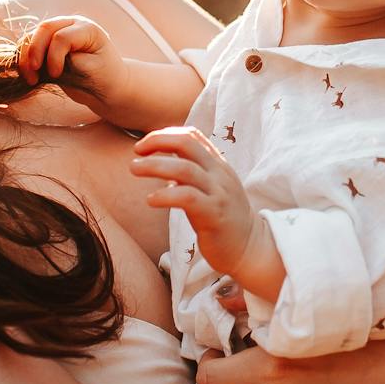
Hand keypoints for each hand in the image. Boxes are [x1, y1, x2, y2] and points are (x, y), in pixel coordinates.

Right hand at [17, 15, 113, 105]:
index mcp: (87, 29)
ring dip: (26, 58)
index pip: (62, 36)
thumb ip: (74, 62)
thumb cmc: (106, 77)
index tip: (56, 75)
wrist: (106, 86)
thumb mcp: (95, 70)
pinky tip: (28, 77)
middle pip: (44, 29)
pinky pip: (27, 48)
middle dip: (34, 50)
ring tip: (31, 80)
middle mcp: (70, 26)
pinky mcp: (46, 47)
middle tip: (33, 73)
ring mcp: (56, 34)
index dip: (54, 56)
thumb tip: (50, 58)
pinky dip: (24, 62)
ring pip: (32, 37)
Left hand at [130, 127, 256, 276]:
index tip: (144, 145)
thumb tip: (162, 163)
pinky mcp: (214, 215)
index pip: (192, 136)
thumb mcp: (211, 189)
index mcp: (218, 165)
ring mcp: (219, 193)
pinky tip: (150, 200)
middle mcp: (219, 174)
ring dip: (155, 165)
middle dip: (158, 141)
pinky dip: (165, 195)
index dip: (165, 134)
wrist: (250, 248)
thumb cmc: (224, 219)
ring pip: (185, 168)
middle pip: (187, 144)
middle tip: (136, 151)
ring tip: (134, 169)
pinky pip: (188, 198)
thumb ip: (192, 174)